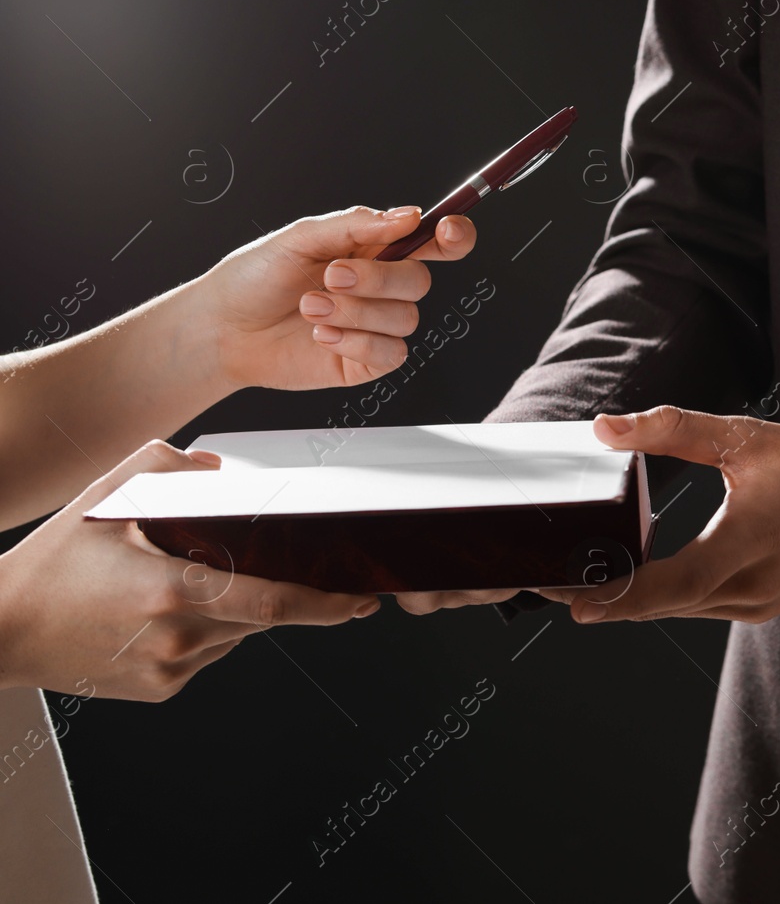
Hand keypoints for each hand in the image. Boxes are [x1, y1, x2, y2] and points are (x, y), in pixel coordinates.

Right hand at [0, 442, 378, 700]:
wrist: (0, 631)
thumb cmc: (52, 559)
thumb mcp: (107, 497)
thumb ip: (172, 470)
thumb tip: (221, 471)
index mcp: (172, 591)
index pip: (272, 603)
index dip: (326, 604)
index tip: (362, 599)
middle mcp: (178, 638)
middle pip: (263, 619)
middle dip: (298, 601)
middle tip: (334, 585)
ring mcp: (170, 671)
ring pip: (236, 634)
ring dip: (239, 609)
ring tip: (193, 581)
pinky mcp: (160, 690)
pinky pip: (208, 654)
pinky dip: (208, 630)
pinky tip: (166, 612)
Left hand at [203, 205, 476, 389]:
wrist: (223, 330)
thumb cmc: (253, 279)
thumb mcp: (300, 237)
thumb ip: (357, 225)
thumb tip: (408, 216)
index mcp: (372, 250)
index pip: (431, 242)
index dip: (453, 236)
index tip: (448, 231)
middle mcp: (379, 287)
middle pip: (420, 280)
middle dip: (377, 278)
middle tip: (331, 276)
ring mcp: (376, 325)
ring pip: (405, 318)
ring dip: (355, 312)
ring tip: (311, 308)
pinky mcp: (366, 359)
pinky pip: (391, 352)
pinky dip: (355, 340)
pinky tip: (321, 334)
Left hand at [546, 407, 779, 623]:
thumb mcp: (747, 437)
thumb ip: (673, 430)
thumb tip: (608, 427)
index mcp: (751, 540)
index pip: (675, 582)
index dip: (621, 596)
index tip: (572, 601)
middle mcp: (754, 585)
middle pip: (665, 605)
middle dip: (607, 598)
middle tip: (552, 585)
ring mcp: (760, 604)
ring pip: (682, 610)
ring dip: (634, 601)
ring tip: (583, 582)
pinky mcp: (765, 607)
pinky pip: (703, 608)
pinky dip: (668, 598)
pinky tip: (640, 580)